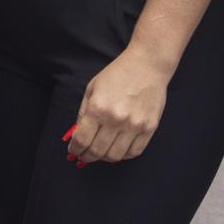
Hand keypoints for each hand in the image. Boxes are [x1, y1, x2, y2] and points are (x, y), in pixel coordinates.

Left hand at [68, 47, 169, 164]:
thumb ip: (84, 112)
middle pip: (97, 151)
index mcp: (98, 108)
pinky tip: (118, 148)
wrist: (147, 65)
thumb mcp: (92, 88)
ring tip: (101, 153)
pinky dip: (124, 155)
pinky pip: (134, 152)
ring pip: (115, 156)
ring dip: (105, 158)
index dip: (75, 149)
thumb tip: (78, 134)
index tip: (74, 151)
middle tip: (85, 156)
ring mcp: (134, 125)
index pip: (82, 140)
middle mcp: (116, 119)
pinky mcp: (149, 128)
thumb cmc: (118, 74)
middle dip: (87, 157)